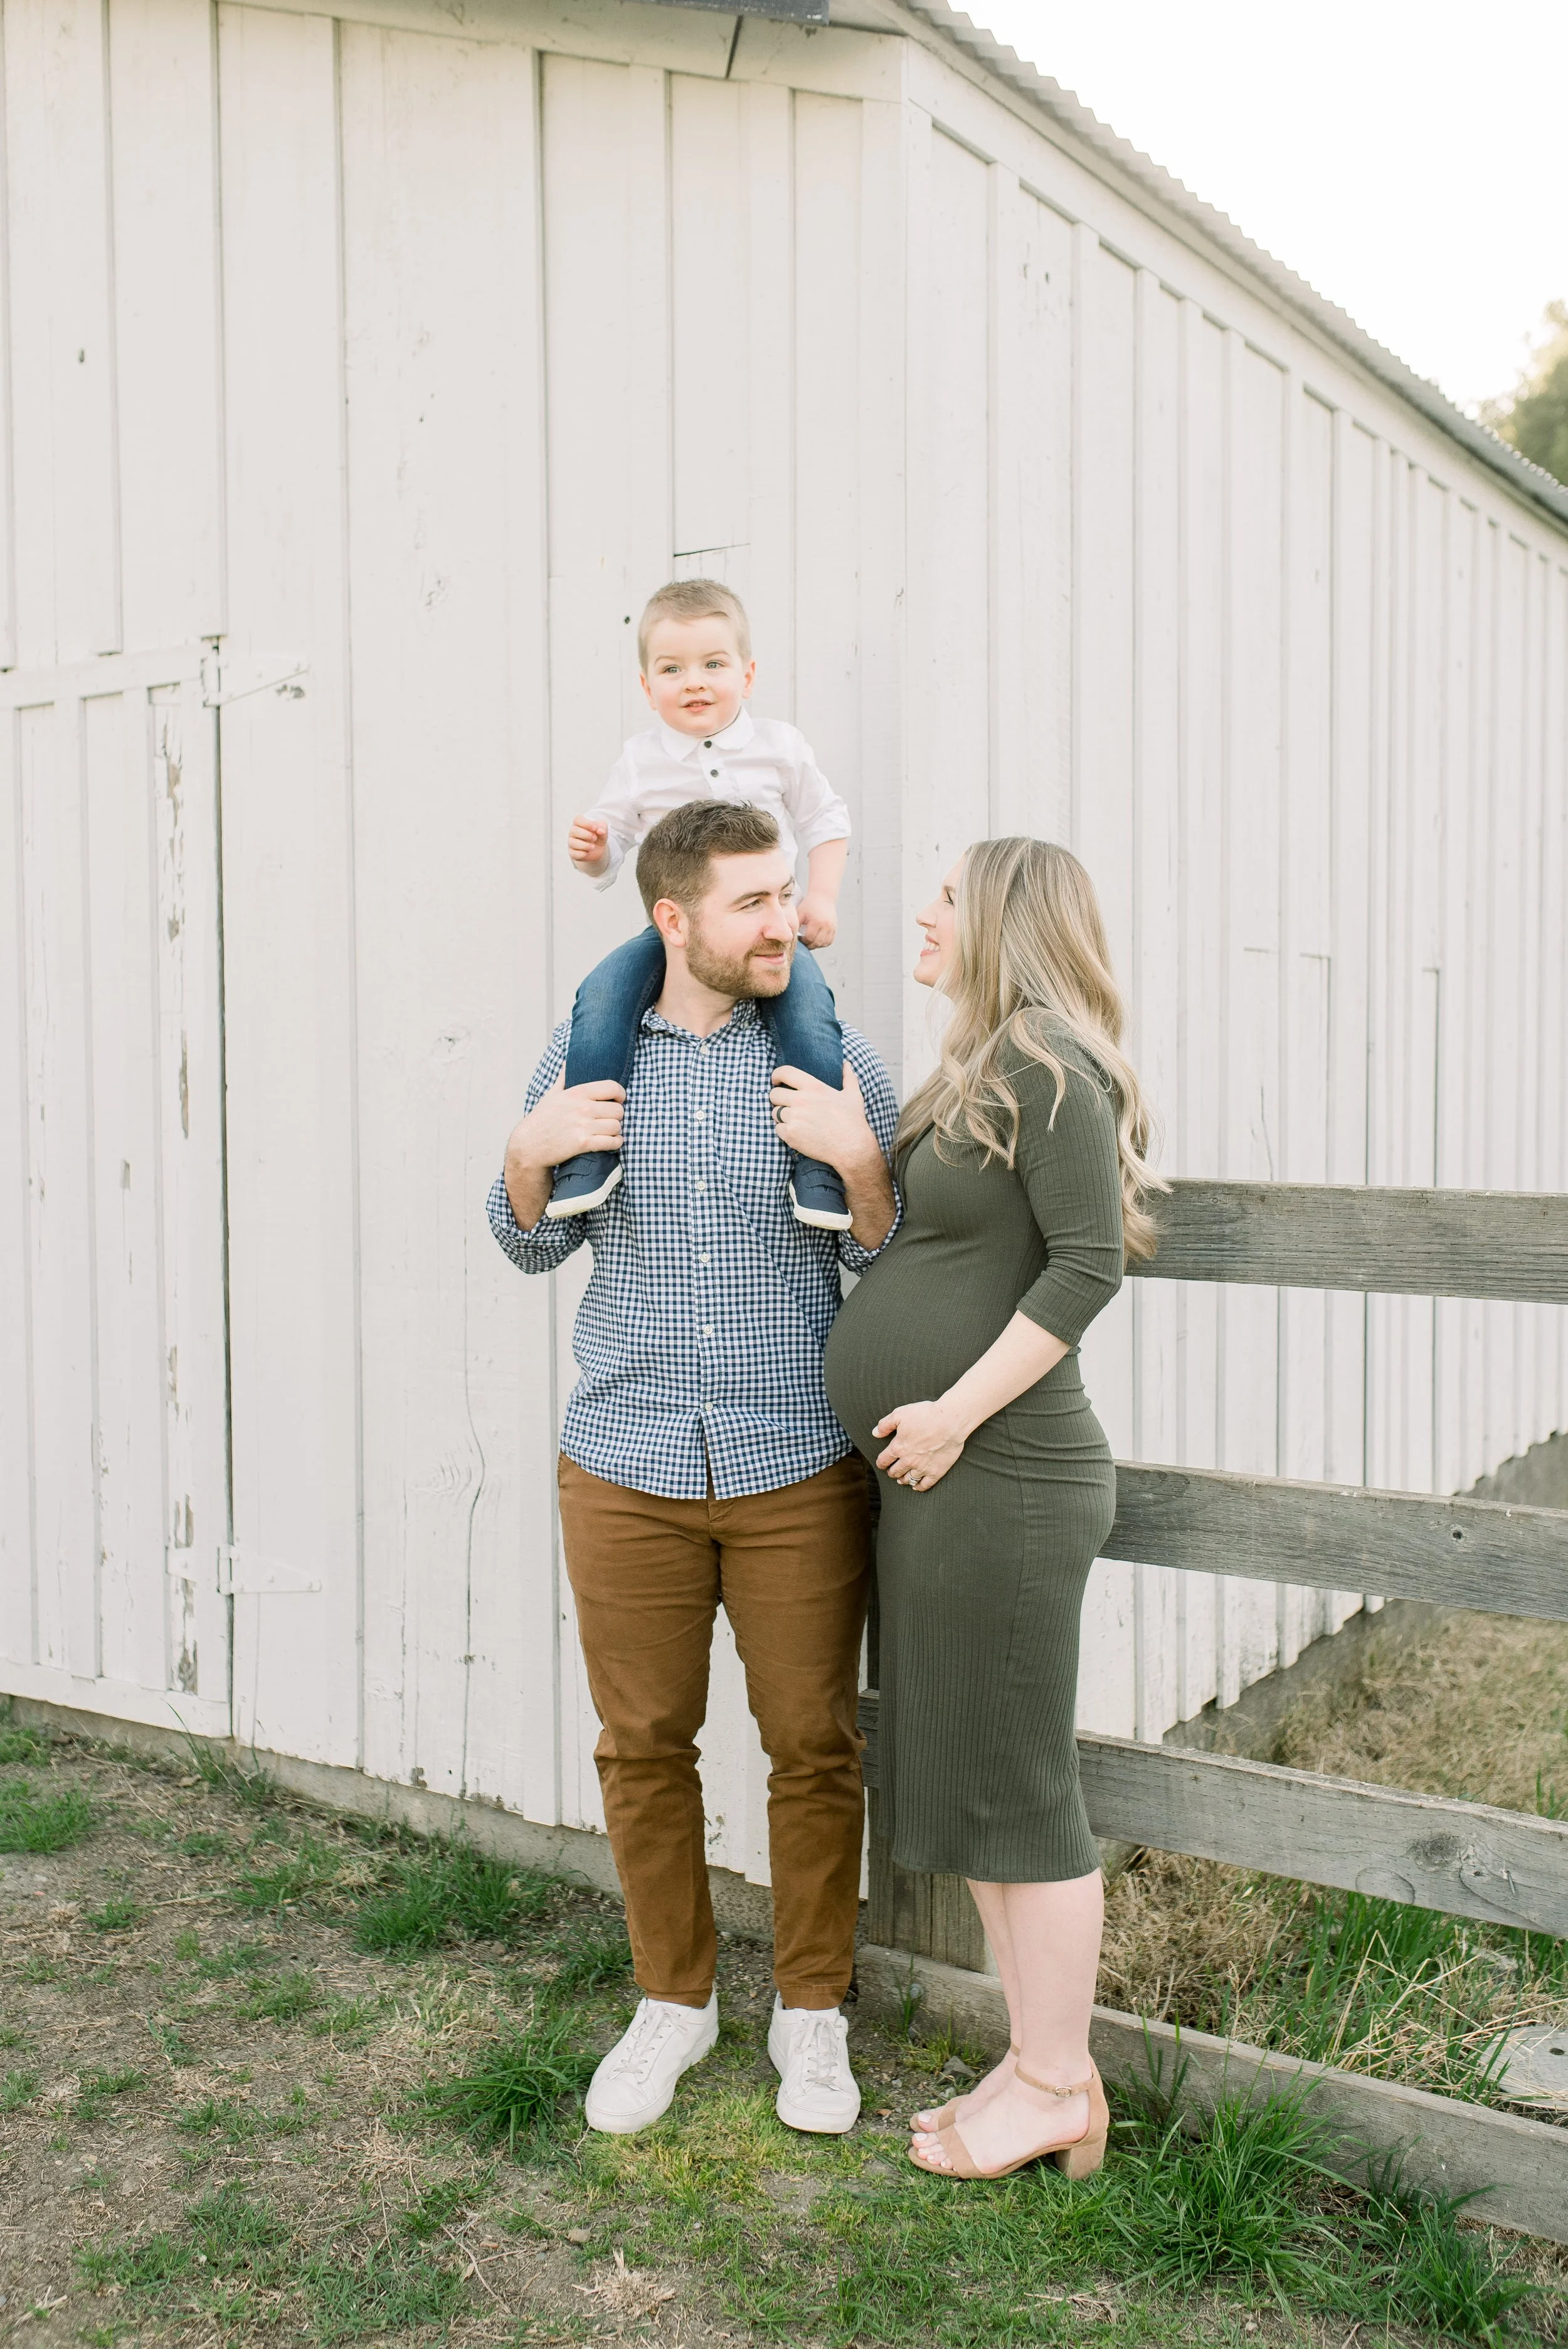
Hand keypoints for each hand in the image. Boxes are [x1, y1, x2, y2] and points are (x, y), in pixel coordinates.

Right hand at [507, 1074, 623, 1175]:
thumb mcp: (551, 1094)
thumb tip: (567, 1061)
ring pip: (616, 1126)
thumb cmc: (542, 1119)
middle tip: (610, 1119)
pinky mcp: (583, 1143)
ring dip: (616, 1130)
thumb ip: (563, 1078)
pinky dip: (616, 1143)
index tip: (619, 1100)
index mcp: (577, 1093)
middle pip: (618, 1110)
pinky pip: (612, 1142)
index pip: (612, 1087)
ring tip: (609, 1131)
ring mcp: (583, 1126)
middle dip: (617, 1115)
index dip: (621, 1094)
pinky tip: (612, 1142)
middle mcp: (582, 1107)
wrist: (529, 1145)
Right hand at [568, 815, 610, 875]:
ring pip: (573, 843)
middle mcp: (573, 832)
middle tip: (595, 838)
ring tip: (593, 846)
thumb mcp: (603, 829)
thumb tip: (600, 831)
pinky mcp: (572, 853)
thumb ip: (603, 828)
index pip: (578, 820)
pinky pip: (574, 854)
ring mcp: (571, 843)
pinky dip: (582, 854)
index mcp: (579, 823)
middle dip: (586, 835)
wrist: (598, 848)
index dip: (586, 823)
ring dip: (584, 845)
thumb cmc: (598, 835)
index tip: (595, 828)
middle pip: (574, 831)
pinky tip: (588, 853)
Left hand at [769, 1059, 879, 1177]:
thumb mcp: (853, 1095)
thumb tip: (847, 1064)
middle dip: (778, 1099)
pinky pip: (777, 1129)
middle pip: (774, 1094)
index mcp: (814, 1087)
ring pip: (775, 1113)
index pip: (785, 1072)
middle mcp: (801, 1100)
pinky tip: (797, 1133)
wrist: (852, 1148)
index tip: (776, 1081)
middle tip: (787, 1105)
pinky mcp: (791, 1134)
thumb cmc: (853, 1121)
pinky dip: (784, 1131)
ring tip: (795, 1121)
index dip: (776, 1075)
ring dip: (782, 1116)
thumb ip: (848, 1077)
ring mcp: (794, 1118)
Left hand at [796, 889, 837, 947]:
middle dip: (809, 945)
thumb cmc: (808, 905)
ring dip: (817, 945)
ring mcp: (832, 927)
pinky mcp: (835, 928)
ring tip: (810, 941)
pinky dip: (823, 943)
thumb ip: (795, 926)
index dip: (803, 941)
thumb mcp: (800, 914)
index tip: (799, 938)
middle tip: (804, 942)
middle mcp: (826, 926)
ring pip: (824, 944)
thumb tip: (791, 938)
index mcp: (816, 922)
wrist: (823, 897)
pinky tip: (817, 939)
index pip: (809, 938)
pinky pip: (830, 941)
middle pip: (817, 943)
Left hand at [873, 1399, 965, 1491]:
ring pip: (908, 1479)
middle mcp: (908, 1460)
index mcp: (898, 1447)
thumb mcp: (900, 1414)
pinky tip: (916, 1486)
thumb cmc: (925, 1414)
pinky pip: (925, 1485)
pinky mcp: (937, 1471)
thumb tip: (875, 1433)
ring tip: (901, 1479)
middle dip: (891, 1472)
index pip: (884, 1460)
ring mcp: (923, 1467)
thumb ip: (885, 1425)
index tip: (881, 1463)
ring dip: (903, 1480)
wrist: (950, 1421)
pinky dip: (919, 1487)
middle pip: (895, 1472)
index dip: (881, 1463)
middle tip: (892, 1471)